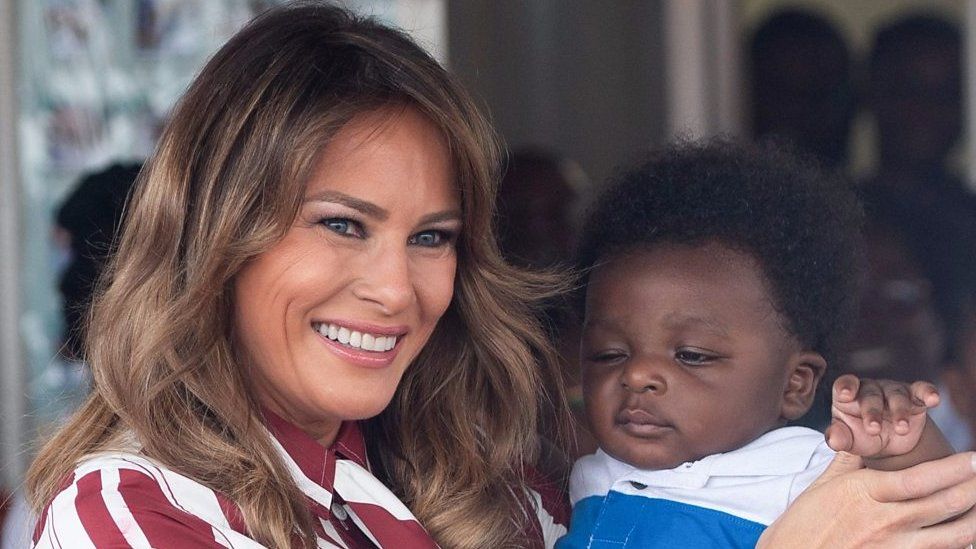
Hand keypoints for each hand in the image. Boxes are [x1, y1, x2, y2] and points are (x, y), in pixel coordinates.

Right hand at [758, 452, 975, 547]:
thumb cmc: (803, 522)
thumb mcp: (824, 484)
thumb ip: (850, 458)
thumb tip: (858, 433)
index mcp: (866, 493)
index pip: (921, 478)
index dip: (954, 468)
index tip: (975, 457)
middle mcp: (885, 521)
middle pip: (944, 504)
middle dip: (973, 488)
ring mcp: (893, 548)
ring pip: (951, 535)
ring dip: (974, 520)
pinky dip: (956, 545)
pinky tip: (967, 537)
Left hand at [826, 374, 939, 457]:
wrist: (889, 444)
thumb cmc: (861, 437)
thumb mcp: (849, 440)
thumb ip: (838, 438)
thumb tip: (833, 440)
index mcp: (849, 395)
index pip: (845, 384)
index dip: (845, 387)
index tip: (845, 395)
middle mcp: (871, 389)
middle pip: (871, 395)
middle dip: (872, 412)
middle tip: (873, 429)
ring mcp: (893, 391)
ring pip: (896, 396)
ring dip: (899, 411)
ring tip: (901, 428)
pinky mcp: (915, 398)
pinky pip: (922, 391)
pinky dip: (928, 393)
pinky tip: (934, 399)